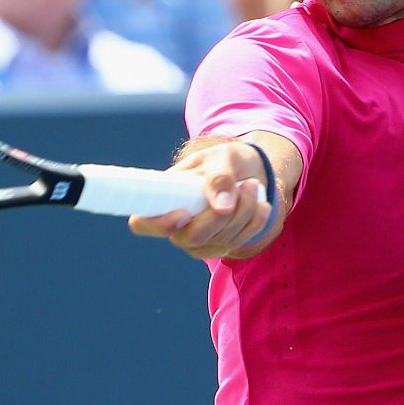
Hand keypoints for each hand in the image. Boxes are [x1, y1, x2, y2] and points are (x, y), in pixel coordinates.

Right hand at [128, 141, 273, 259]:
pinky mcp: (220, 247)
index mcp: (164, 198)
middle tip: (246, 185)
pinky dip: (255, 222)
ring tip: (252, 185)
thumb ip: (219, 177)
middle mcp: (176, 226)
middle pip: (192, 237)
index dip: (158, 224)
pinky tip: (261, 204)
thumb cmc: (225, 161)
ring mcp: (198, 241)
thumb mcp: (223, 157)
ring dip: (245, 212)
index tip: (183, 213)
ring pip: (220, 241)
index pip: (142, 222)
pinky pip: (239, 243)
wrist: (248, 171)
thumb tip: (222, 206)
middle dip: (222, 215)